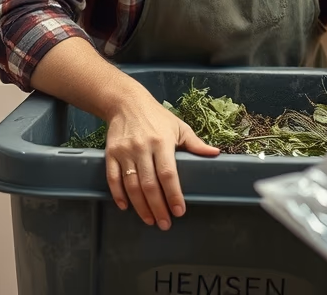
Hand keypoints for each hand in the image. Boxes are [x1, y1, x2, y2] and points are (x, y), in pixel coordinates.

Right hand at [104, 92, 219, 228]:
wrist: (126, 102)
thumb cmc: (157, 116)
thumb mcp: (179, 126)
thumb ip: (195, 143)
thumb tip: (216, 154)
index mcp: (162, 142)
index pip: (168, 174)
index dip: (173, 195)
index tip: (179, 211)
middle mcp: (142, 148)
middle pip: (149, 185)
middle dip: (158, 208)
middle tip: (165, 224)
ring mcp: (125, 152)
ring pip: (132, 185)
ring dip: (141, 206)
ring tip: (150, 220)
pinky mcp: (111, 153)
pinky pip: (113, 178)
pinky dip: (118, 195)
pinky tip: (126, 207)